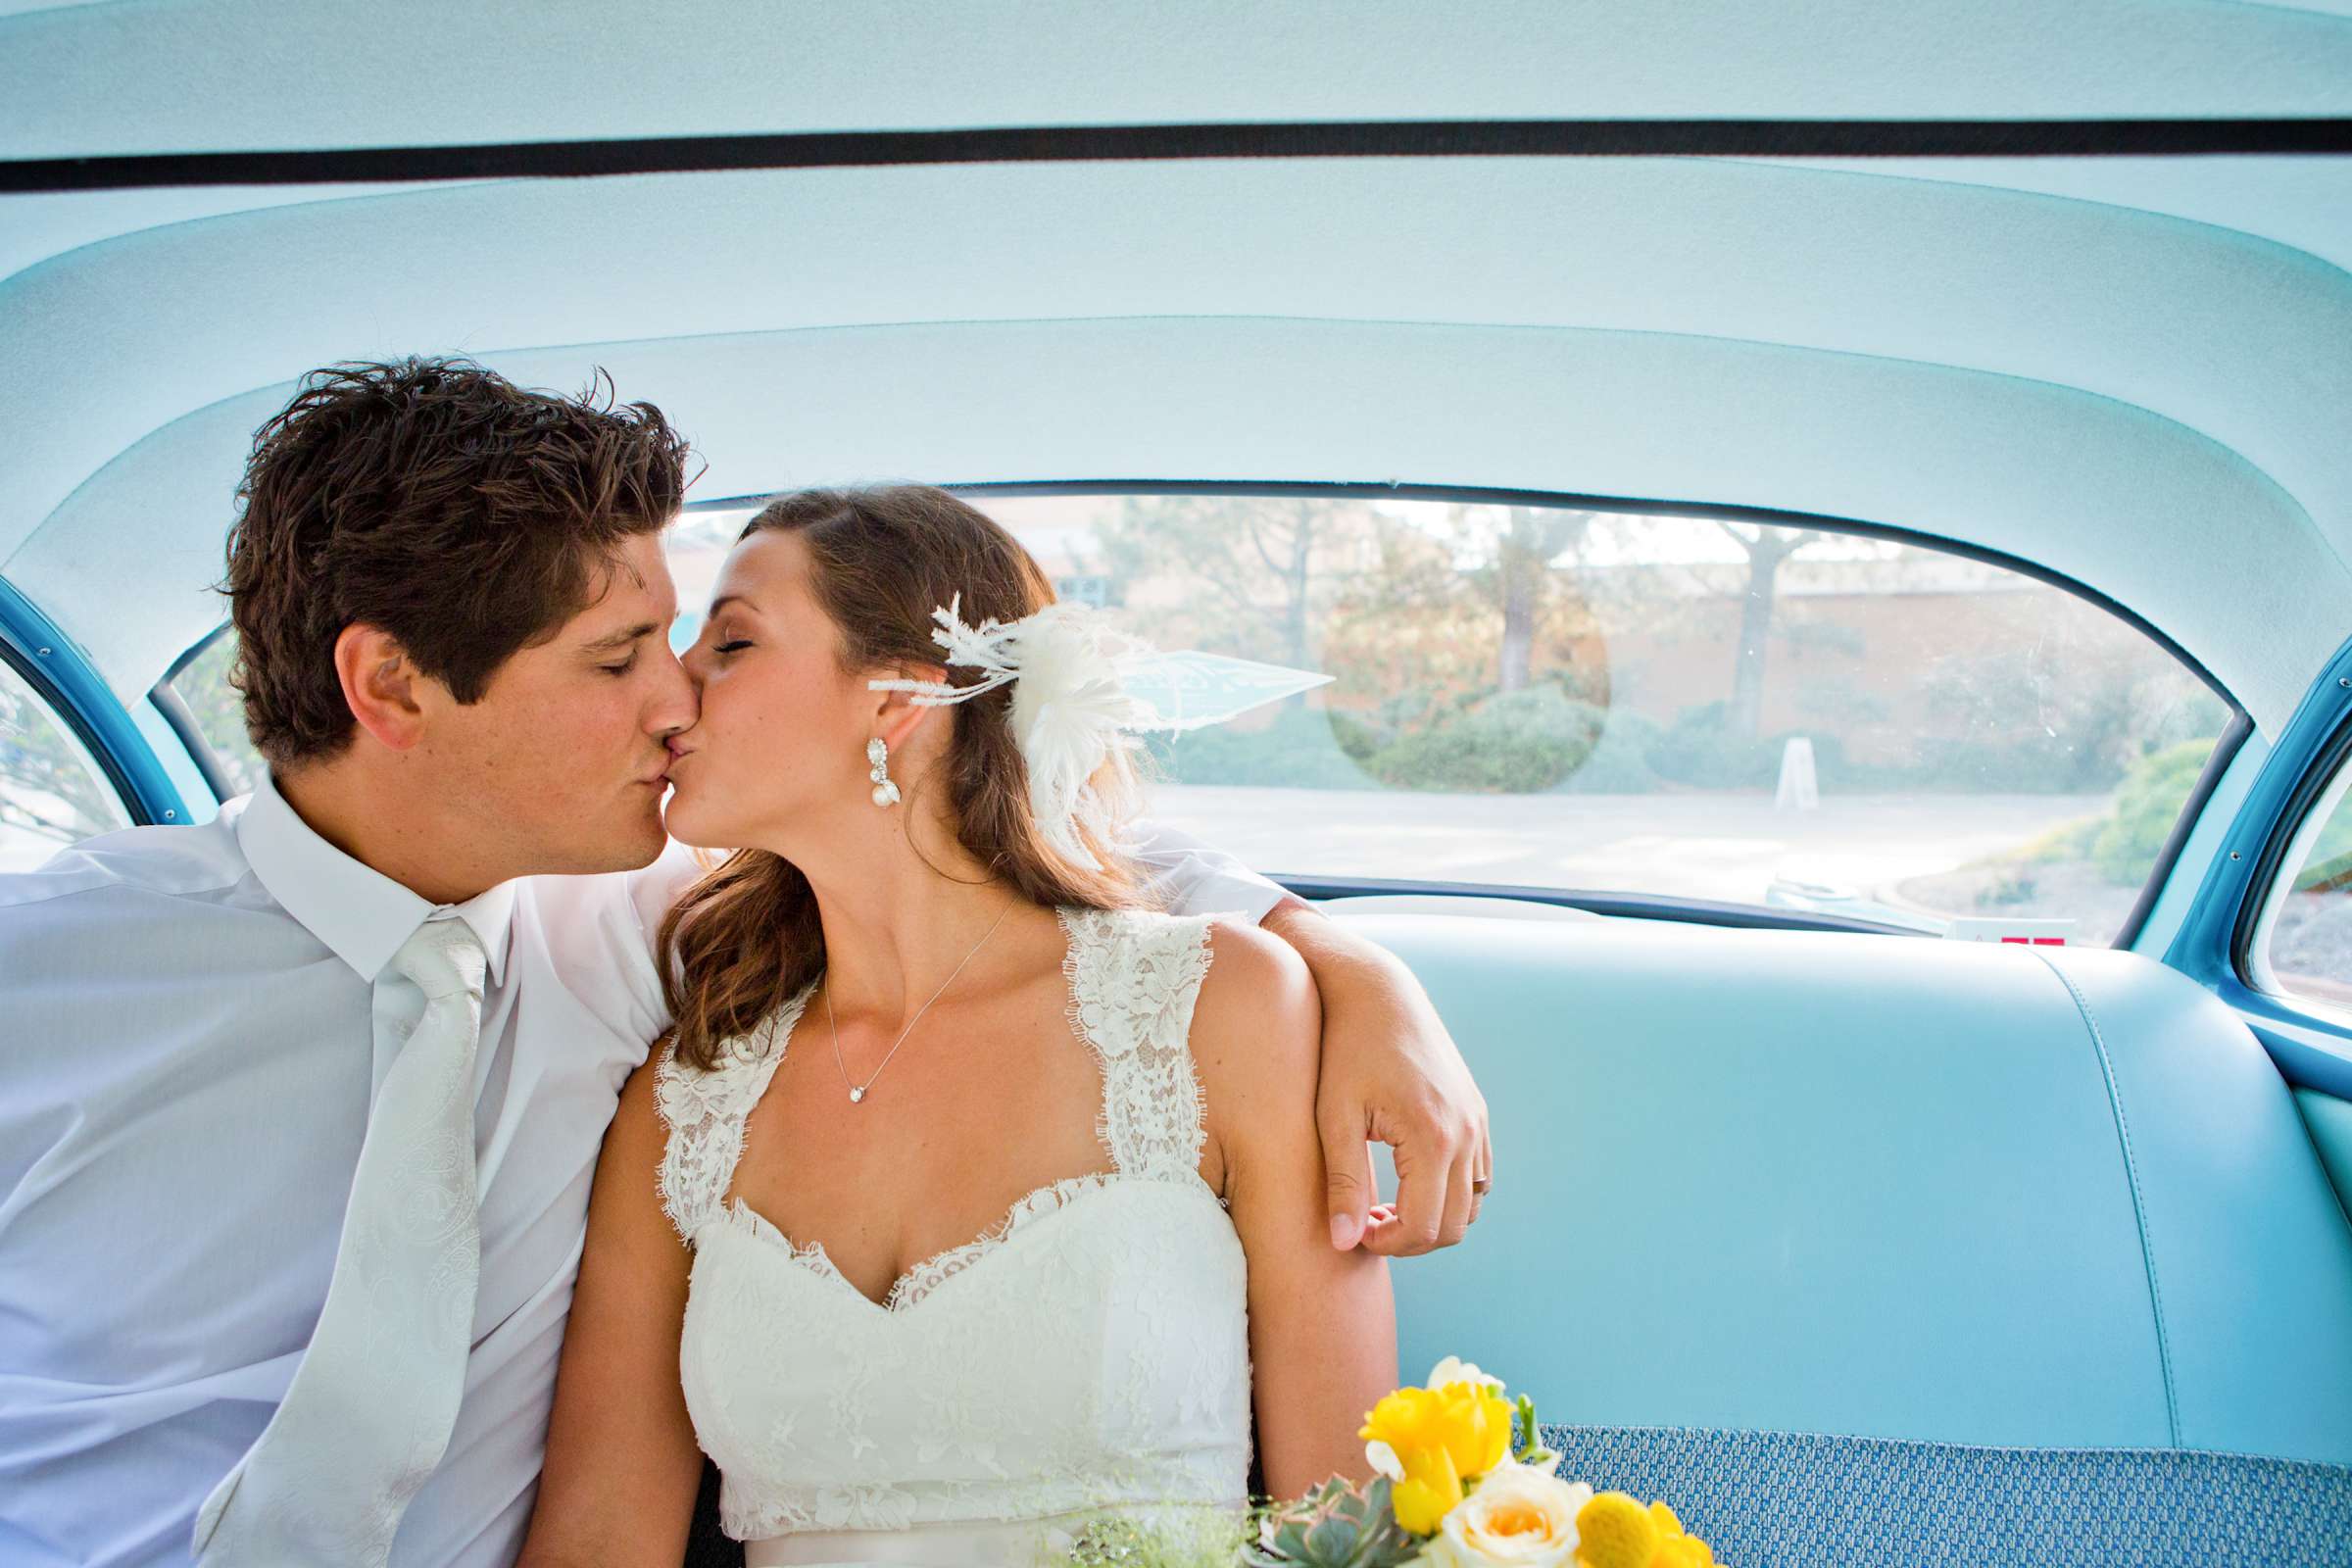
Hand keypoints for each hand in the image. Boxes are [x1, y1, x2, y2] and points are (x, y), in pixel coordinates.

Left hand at [1262, 901, 1492, 1255]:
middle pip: (1453, 1226)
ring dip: (1433, 1219)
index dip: (1387, 1245)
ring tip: (1384, 1206)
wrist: (1377, 992)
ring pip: (1471, 1205)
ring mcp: (1477, 1122)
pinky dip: (1449, 1193)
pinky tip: (1406, 1181)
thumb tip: (1343, 1245)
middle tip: (1366, 1226)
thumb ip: (1342, 1183)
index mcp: (1432, 1138)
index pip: (1423, 1227)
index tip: (1354, 1234)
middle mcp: (1466, 1133)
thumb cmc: (1344, 1050)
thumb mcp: (1334, 1116)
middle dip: (1410, 1240)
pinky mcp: (1476, 1112)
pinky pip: (1479, 1175)